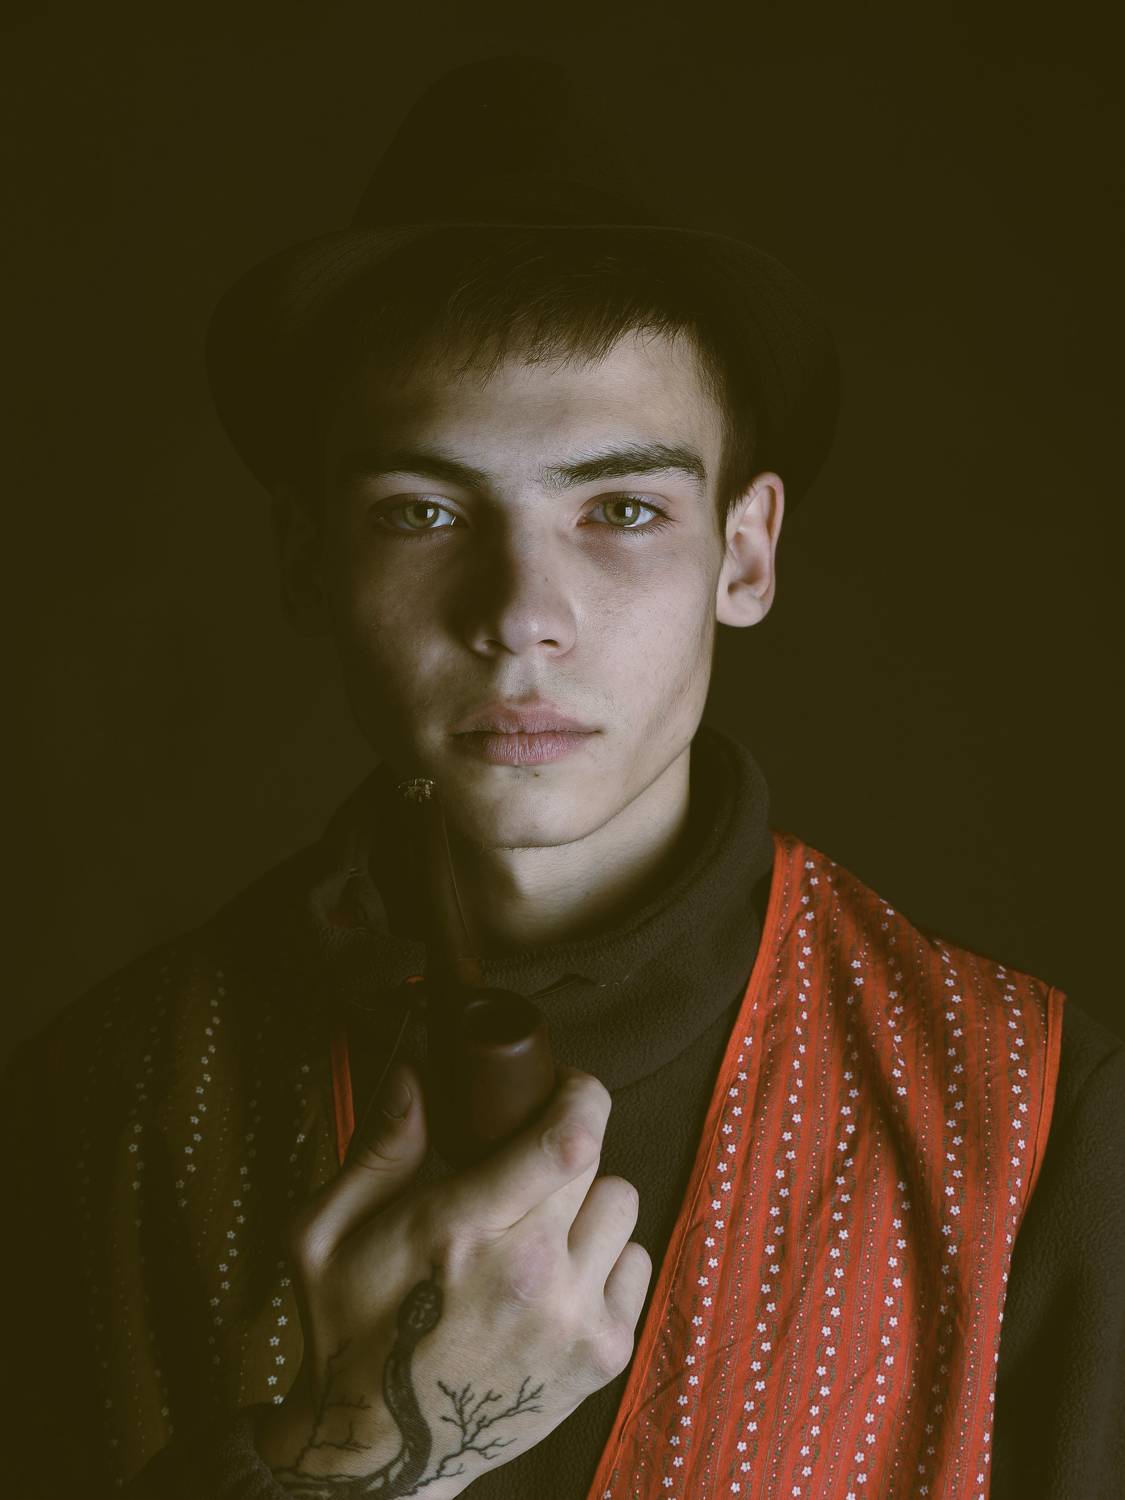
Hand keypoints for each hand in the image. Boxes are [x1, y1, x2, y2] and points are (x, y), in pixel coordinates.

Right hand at [254, 1059, 650, 1497]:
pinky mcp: (602, 1355)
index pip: (566, 1142)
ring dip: (587, 1203)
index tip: (563, 1085)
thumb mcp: (325, 1233)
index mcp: (461, 1232)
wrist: (380, 1452)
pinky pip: (638, 1261)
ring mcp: (573, 1319)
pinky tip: (558, 1274)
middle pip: (595, 1162)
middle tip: (527, 1164)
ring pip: (623, 1204)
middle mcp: (530, 1274)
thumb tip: (416, 1072)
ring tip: (540, 1226)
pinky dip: (605, 1257)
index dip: (580, 1096)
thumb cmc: (349, 1334)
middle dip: (564, 1147)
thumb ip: (378, 1147)